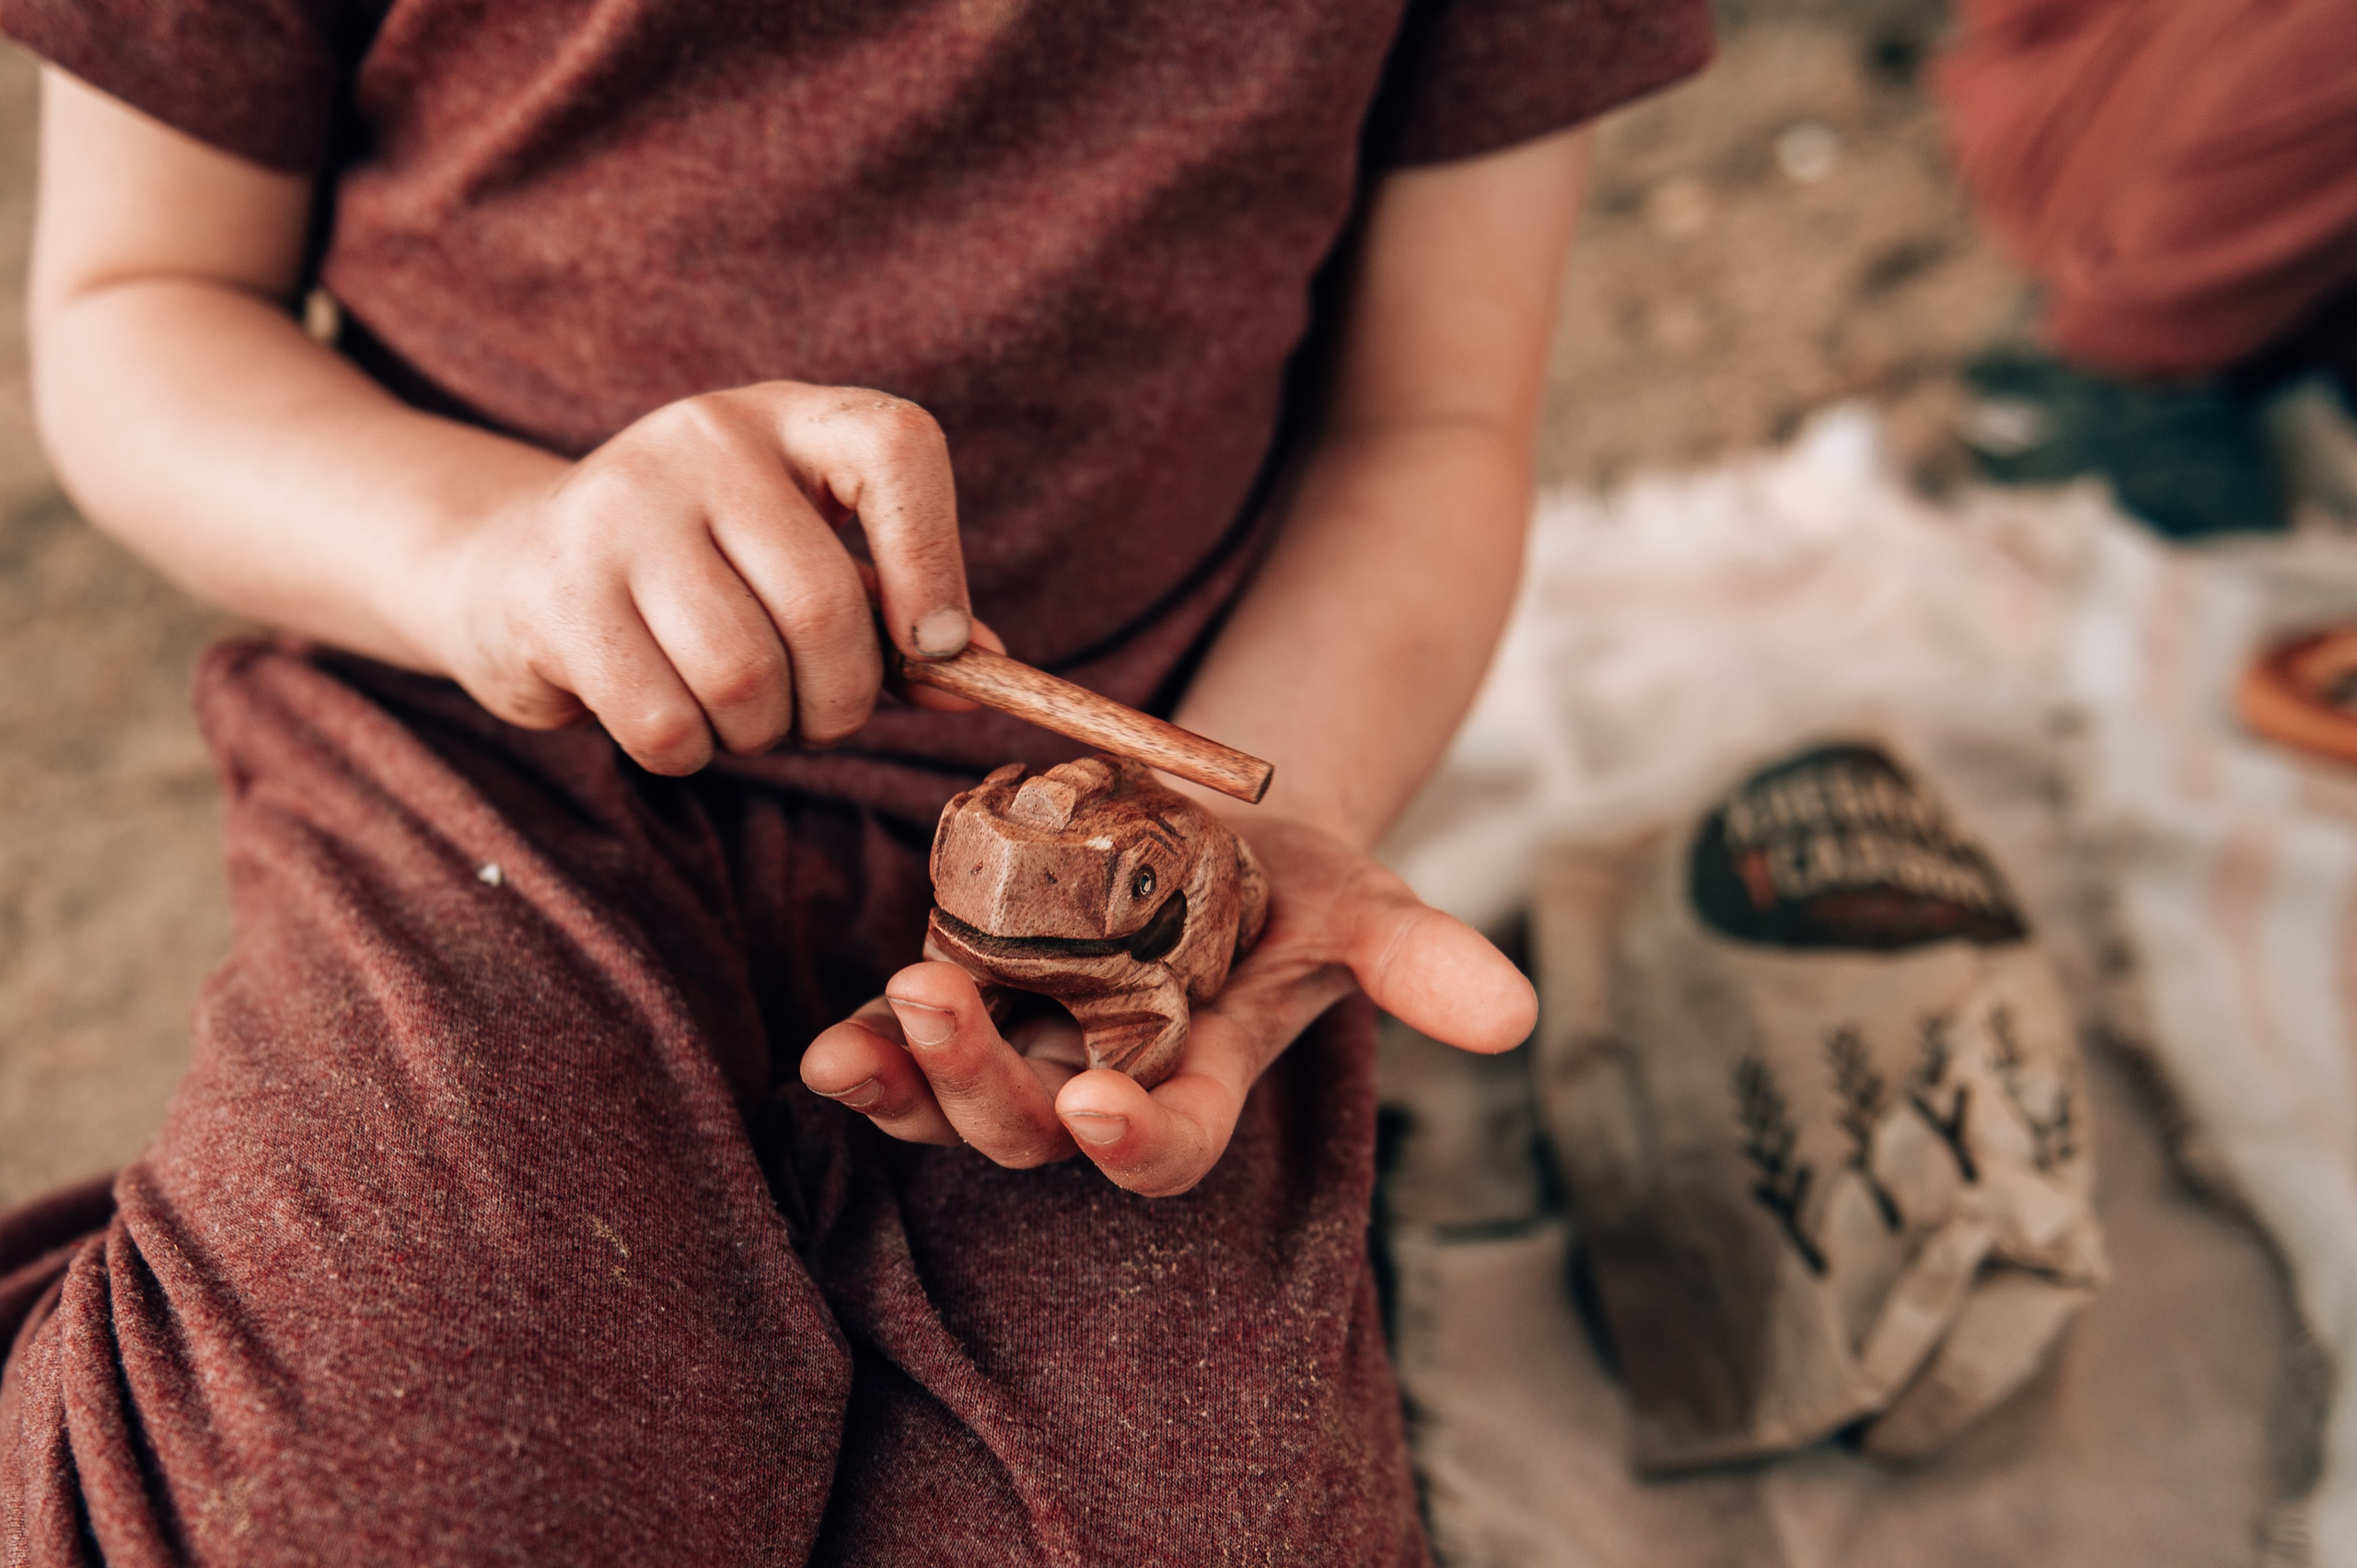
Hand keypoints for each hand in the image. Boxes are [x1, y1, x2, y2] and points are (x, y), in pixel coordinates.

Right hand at [421, 381, 988, 773]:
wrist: (513, 567)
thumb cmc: (697, 578)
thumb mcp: (800, 567)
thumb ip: (892, 617)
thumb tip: (982, 672)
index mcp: (784, 419)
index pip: (898, 449)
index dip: (936, 560)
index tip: (937, 646)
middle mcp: (700, 441)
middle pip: (823, 606)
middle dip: (840, 700)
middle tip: (817, 718)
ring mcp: (617, 509)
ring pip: (744, 675)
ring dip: (762, 733)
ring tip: (741, 716)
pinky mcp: (554, 593)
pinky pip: (665, 721)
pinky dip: (688, 752)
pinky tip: (673, 723)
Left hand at [799, 815, 1535, 1195]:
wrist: (1220, 833)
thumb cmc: (1300, 886)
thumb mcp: (1366, 907)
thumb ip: (1425, 962)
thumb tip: (1516, 1015)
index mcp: (1202, 1079)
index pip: (1171, 1144)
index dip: (1134, 1140)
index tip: (1096, 1107)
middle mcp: (1105, 1082)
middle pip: (1035, 1131)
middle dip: (986, 1087)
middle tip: (946, 1007)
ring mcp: (1028, 1048)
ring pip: (958, 1103)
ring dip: (913, 1073)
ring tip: (873, 1020)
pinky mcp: (971, 1000)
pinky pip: (905, 1051)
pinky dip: (866, 1058)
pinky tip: (826, 1055)